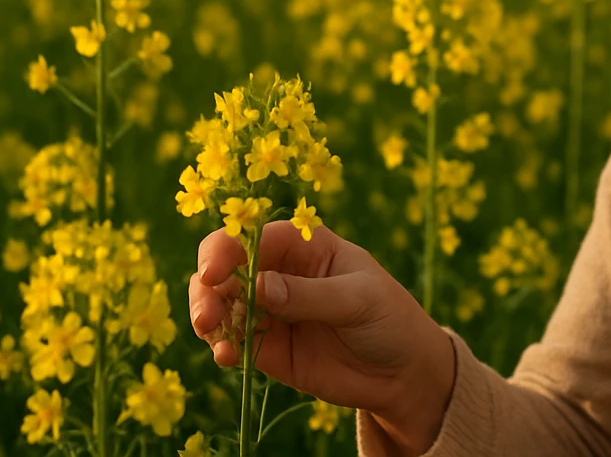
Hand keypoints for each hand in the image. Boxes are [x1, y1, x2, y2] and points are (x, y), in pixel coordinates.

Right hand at [188, 220, 453, 428]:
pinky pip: (232, 341)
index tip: (214, 273)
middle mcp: (280, 273)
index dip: (227, 249)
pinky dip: (221, 346)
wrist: (403, 374)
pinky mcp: (266, 347)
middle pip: (226, 267)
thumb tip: (258, 285)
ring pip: (221, 304)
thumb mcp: (358, 300)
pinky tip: (226, 356)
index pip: (254, 236)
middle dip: (208, 286)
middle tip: (207, 314)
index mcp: (305, 245)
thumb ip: (309, 295)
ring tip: (213, 335)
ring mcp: (270, 310)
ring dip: (208, 316)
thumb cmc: (390, 319)